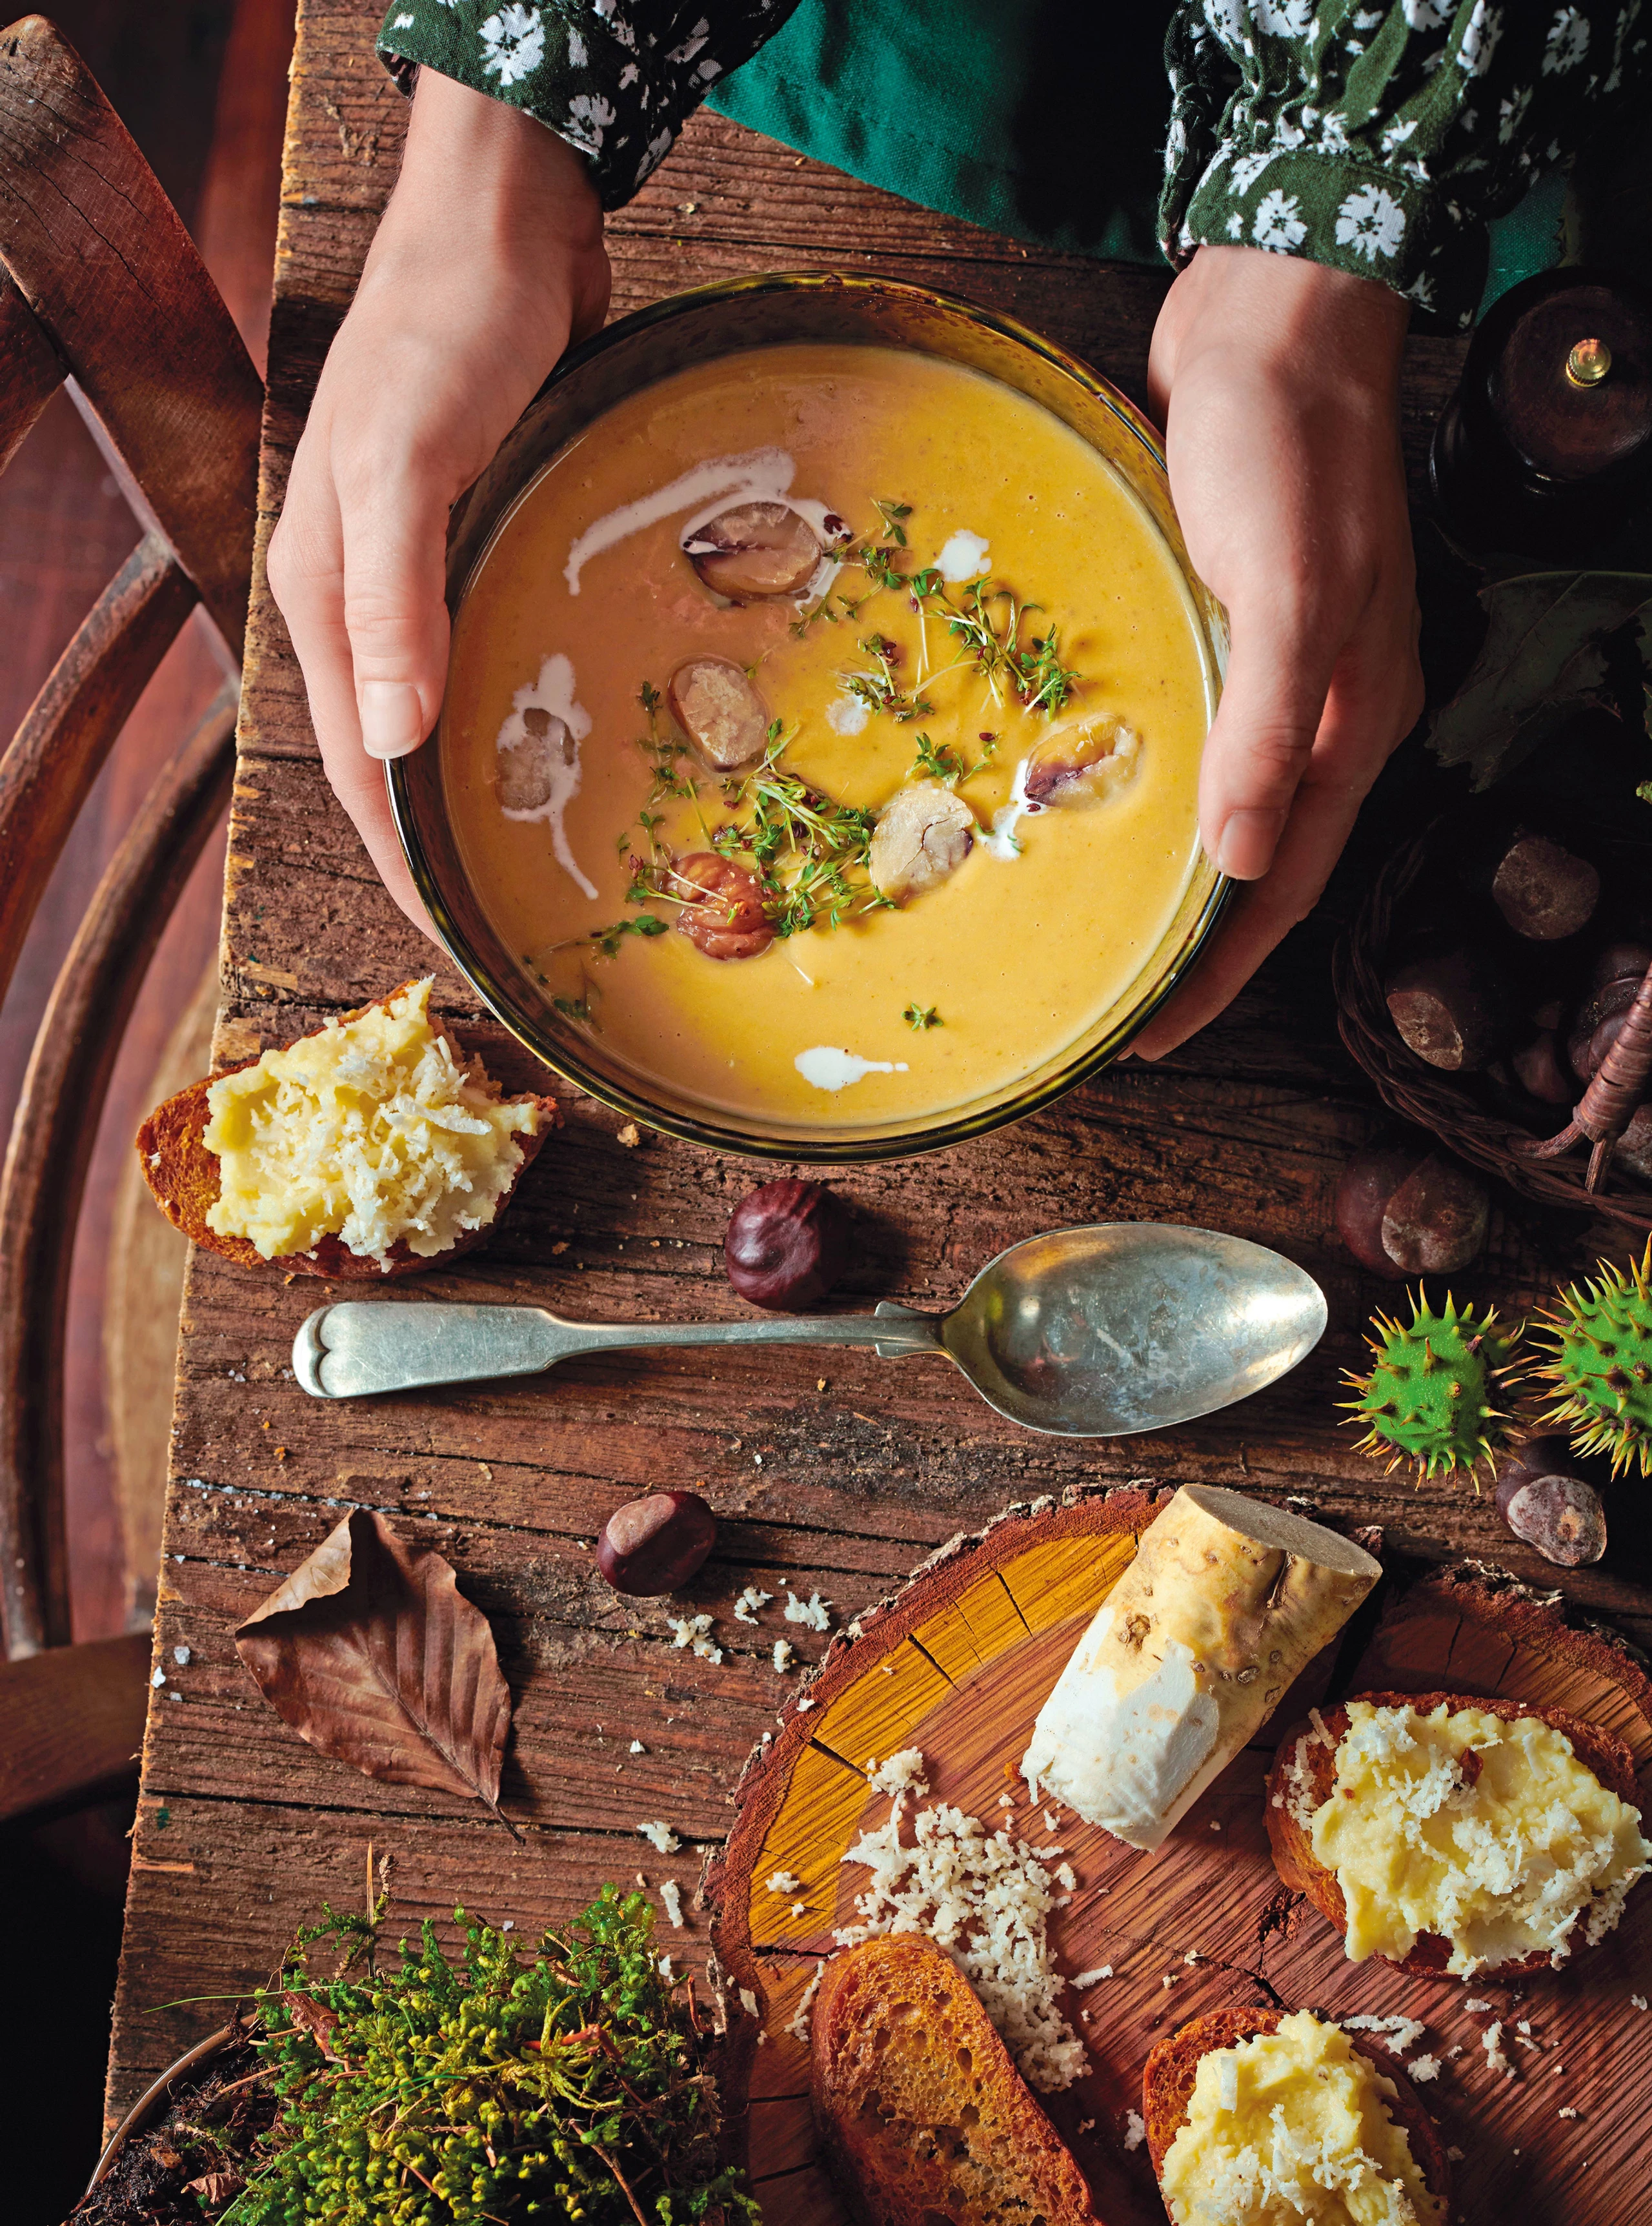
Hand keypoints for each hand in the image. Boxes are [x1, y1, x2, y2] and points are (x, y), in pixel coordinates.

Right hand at [267, 71, 609, 932]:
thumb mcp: (408, 462)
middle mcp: (371, 600)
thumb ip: (394, 598)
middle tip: (526, 929)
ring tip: (562, 866)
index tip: (463, 946)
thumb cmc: (447, 331)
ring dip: (500, 787)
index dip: (408, 866)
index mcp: (327, 595)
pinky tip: (594, 746)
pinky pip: (509, 654)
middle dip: (454, 848)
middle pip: (406, 758)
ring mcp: (433, 574)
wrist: (503, 221)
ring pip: (459, 712)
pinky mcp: (491, 543)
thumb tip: (392, 743)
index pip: (361, 769)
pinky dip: (539, 711)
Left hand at [1129, 245, 1420, 1056]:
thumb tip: (1245, 864)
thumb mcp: (1284, 590)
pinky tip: (1092, 804)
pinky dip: (1148, 785)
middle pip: (1259, 861)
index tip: (1152, 1037)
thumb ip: (1268, 728)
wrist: (1273, 313)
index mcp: (1351, 718)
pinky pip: (1191, 734)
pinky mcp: (1224, 621)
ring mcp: (1274, 666)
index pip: (1287, 885)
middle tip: (1114, 1005)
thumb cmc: (1284, 445)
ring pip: (1222, 802)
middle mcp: (1320, 709)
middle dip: (1195, 944)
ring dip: (1168, 869)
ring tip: (1097, 929)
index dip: (1223, 973)